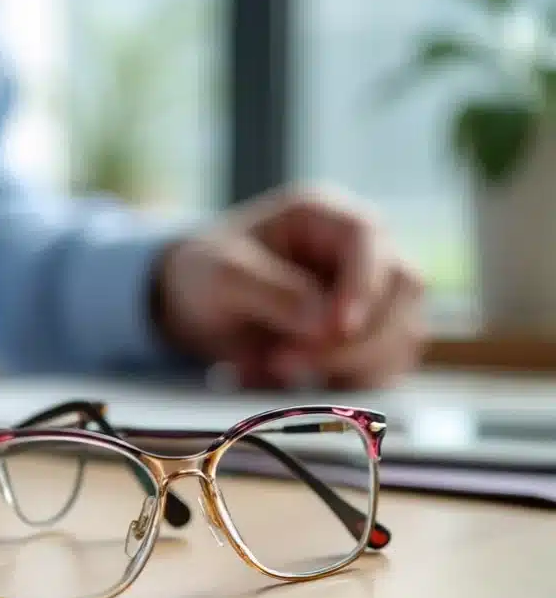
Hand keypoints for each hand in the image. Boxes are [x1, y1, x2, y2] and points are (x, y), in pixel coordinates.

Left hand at [154, 186, 425, 389]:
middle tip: (285, 361)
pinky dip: (350, 382)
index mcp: (323, 215)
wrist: (195, 306)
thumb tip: (326, 324)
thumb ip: (272, 293)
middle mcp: (360, 249)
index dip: (363, 283)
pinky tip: (299, 379)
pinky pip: (389, 364)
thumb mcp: (222, 275)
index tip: (338, 328)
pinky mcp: (371, 335)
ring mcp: (372, 292)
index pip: (368, 236)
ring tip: (278, 367)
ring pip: (403, 332)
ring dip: (350, 364)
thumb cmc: (207, 274)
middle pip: (402, 288)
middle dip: (352, 337)